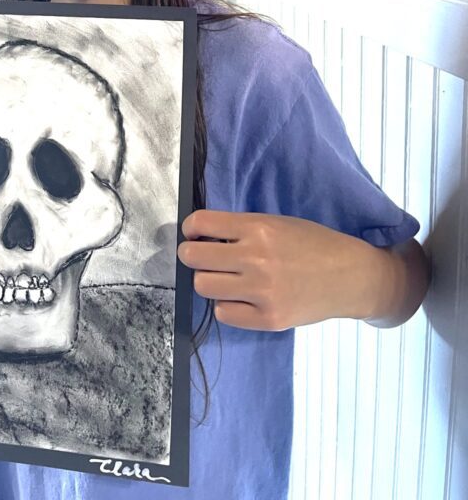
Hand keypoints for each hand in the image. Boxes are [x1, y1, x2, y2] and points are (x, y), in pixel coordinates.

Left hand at [177, 209, 376, 331]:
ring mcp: (262, 292)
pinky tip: (239, 297)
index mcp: (258, 228)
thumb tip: (202, 236)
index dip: (191, 227)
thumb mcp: (277, 223)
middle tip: (199, 256)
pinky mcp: (269, 319)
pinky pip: (223, 313)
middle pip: (194, 257)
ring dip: (208, 279)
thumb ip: (242, 229)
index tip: (193, 232)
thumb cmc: (313, 244)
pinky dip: (226, 304)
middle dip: (191, 254)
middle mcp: (256, 259)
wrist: (350, 277)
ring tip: (222, 277)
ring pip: (203, 286)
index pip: (202, 223)